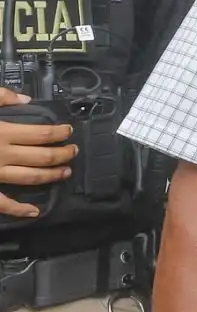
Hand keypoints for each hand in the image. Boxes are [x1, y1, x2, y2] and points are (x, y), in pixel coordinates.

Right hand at [0, 86, 75, 217]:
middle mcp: (1, 154)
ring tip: (65, 172)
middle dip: (62, 154)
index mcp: (1, 132)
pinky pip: (2, 203)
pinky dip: (19, 209)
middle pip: (42, 156)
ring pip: (30, 178)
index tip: (69, 131)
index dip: (60, 133)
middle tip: (73, 151)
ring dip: (51, 176)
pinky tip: (35, 211)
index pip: (41, 134)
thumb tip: (25, 99)